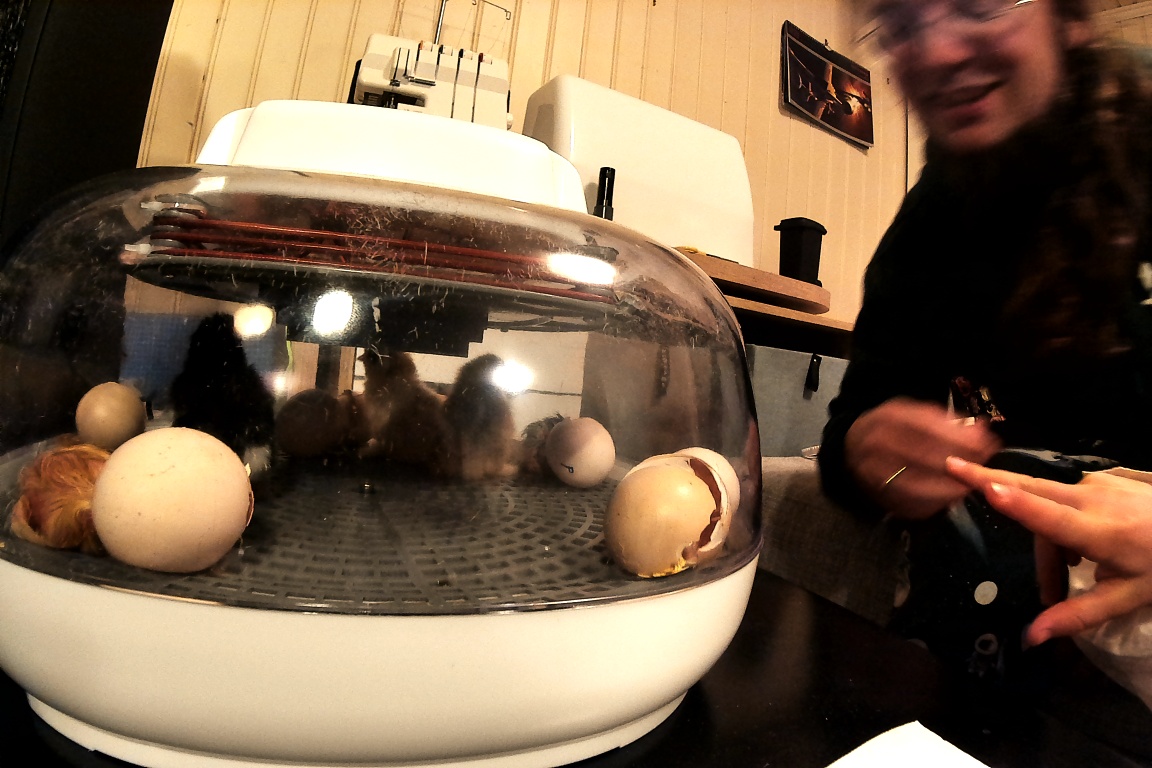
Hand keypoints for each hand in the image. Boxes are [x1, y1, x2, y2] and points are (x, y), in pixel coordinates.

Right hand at [844, 397, 1000, 519]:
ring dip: (948, 489)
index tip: (988, 446)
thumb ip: (950, 424)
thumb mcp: (917, 415)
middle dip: (959, 466)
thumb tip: (984, 435)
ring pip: (916, 486)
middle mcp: (874, 444)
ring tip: (967, 486)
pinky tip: (949, 497)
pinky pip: (909, 505)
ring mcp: (871, 472)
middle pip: (923, 458)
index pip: (928, 428)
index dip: (960, 439)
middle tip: (982, 471)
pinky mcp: (875, 496)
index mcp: (888, 418)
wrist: (852, 446)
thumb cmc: (894, 428)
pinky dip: (934, 504)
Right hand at [946, 456, 1151, 646]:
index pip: (1049, 517)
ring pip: (1048, 503)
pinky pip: (1067, 497)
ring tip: (1062, 577)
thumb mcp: (1128, 598)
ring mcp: (1097, 483)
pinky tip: (1080, 549)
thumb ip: (1077, 615)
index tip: (986, 487)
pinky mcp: (1102, 477)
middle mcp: (1092, 499)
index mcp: (1099, 532)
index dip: (1016, 504)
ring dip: (1042, 534)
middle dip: (989, 478)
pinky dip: (1061, 520)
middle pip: (1031, 488)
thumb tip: (1030, 639)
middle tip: (951, 466)